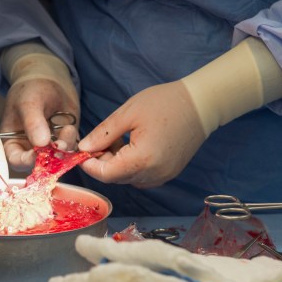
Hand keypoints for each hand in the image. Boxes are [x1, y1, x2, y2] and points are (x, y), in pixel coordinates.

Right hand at [1, 77, 79, 169]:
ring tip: (67, 128)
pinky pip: (71, 149)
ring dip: (65, 147)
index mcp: (13, 142)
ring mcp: (49, 147)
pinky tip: (70, 128)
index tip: (39, 152)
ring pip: (58, 158)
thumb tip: (41, 143)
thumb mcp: (28, 102)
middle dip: (51, 157)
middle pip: (39, 164)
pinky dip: (73, 143)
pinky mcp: (65, 142)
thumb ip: (33, 122)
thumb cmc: (31, 89)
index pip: (17, 160)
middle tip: (60, 144)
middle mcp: (30, 149)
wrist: (49, 79)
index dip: (27, 160)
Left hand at [78, 81, 205, 187]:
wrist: (201, 105)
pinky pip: (140, 176)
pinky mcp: (168, 174)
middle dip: (102, 162)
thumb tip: (83, 148)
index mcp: (142, 160)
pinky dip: (130, 166)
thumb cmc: (165, 103)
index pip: (105, 175)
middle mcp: (153, 175)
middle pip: (115, 178)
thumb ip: (103, 134)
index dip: (89, 165)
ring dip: (116, 164)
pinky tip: (133, 146)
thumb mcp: (128, 113)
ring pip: (127, 178)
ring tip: (120, 139)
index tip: (81, 150)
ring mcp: (162, 177)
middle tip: (100, 139)